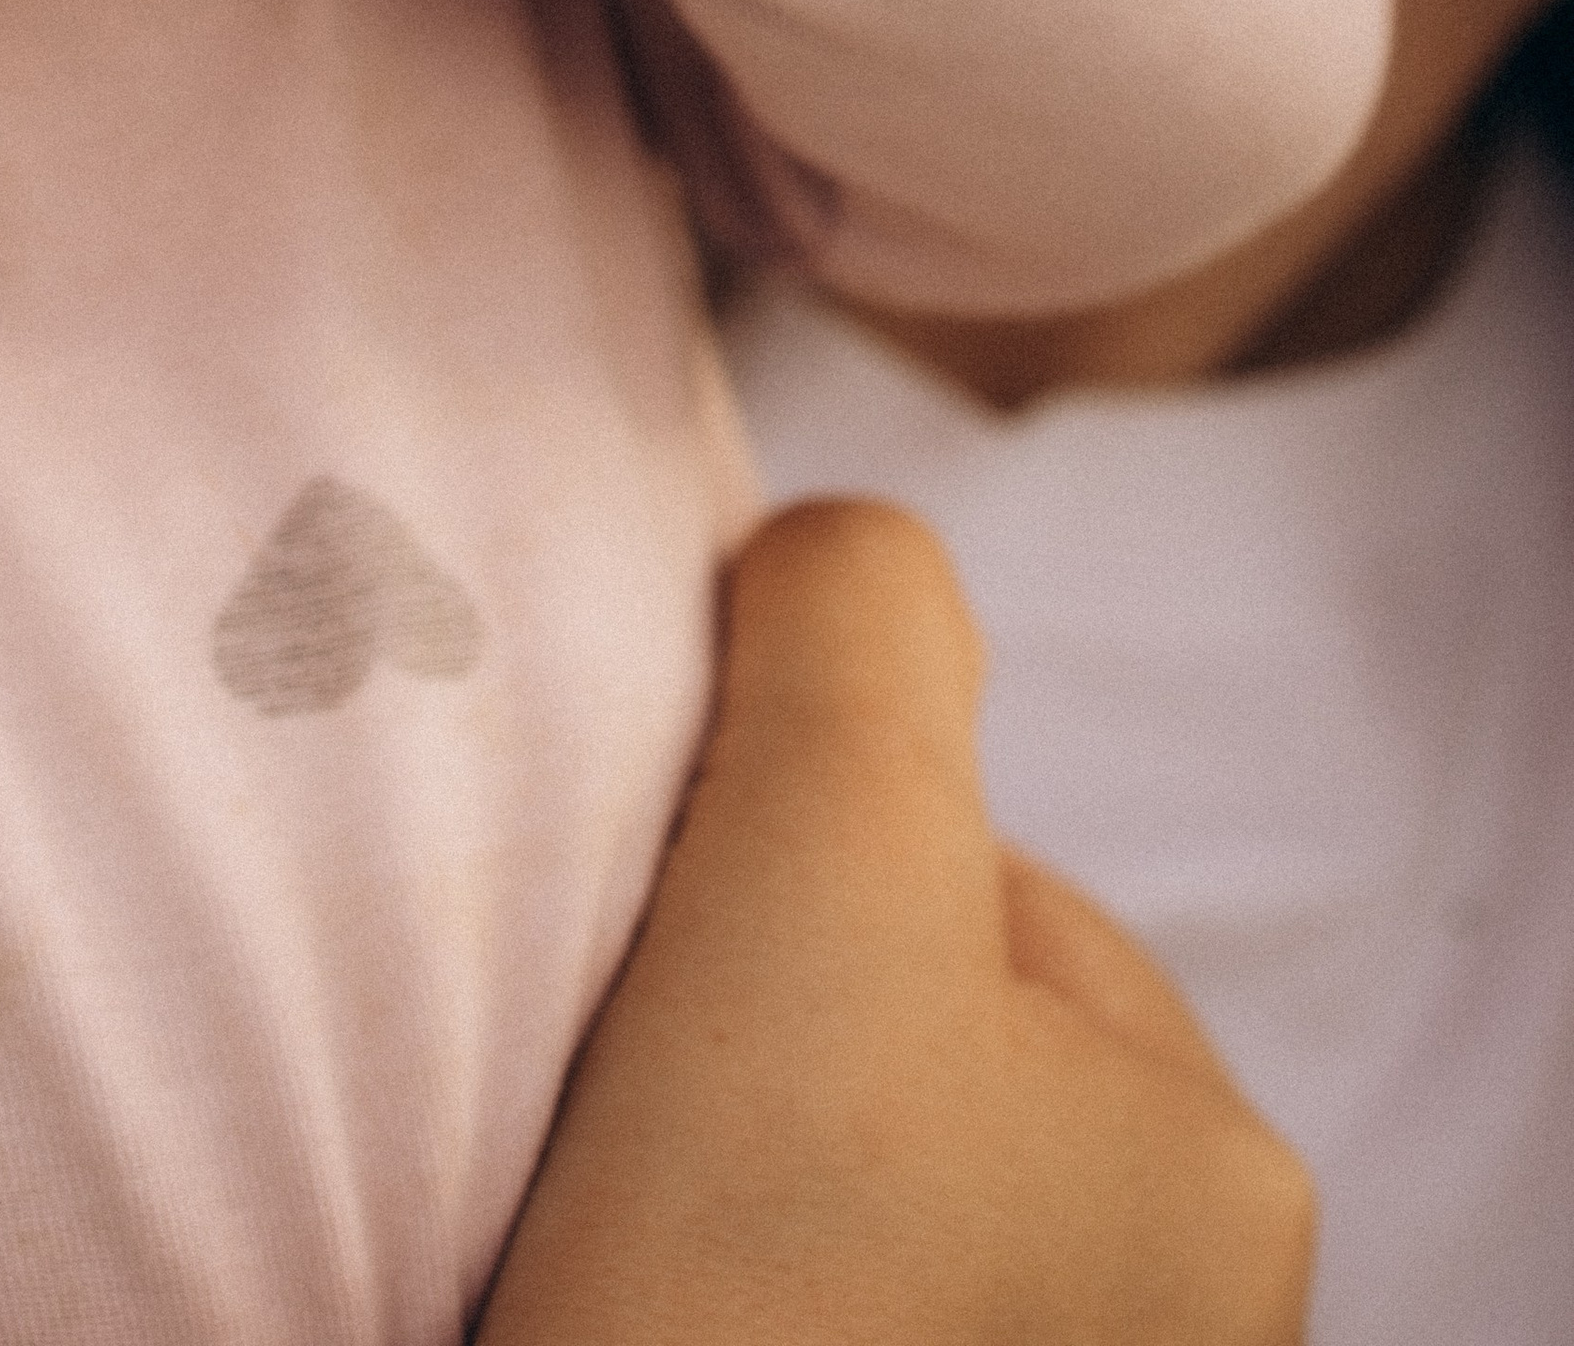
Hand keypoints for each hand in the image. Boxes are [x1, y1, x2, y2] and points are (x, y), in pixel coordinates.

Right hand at [479, 503, 1313, 1345]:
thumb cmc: (744, 1279)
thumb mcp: (817, 869)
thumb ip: (858, 633)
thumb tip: (837, 555)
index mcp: (1213, 1168)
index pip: (957, 897)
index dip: (768, 886)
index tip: (648, 972)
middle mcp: (1186, 1326)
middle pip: (907, 1074)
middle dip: (762, 1061)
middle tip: (615, 1134)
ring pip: (845, 1217)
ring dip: (722, 1200)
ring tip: (610, 1254)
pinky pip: (798, 1307)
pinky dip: (711, 1295)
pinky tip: (627, 1306)